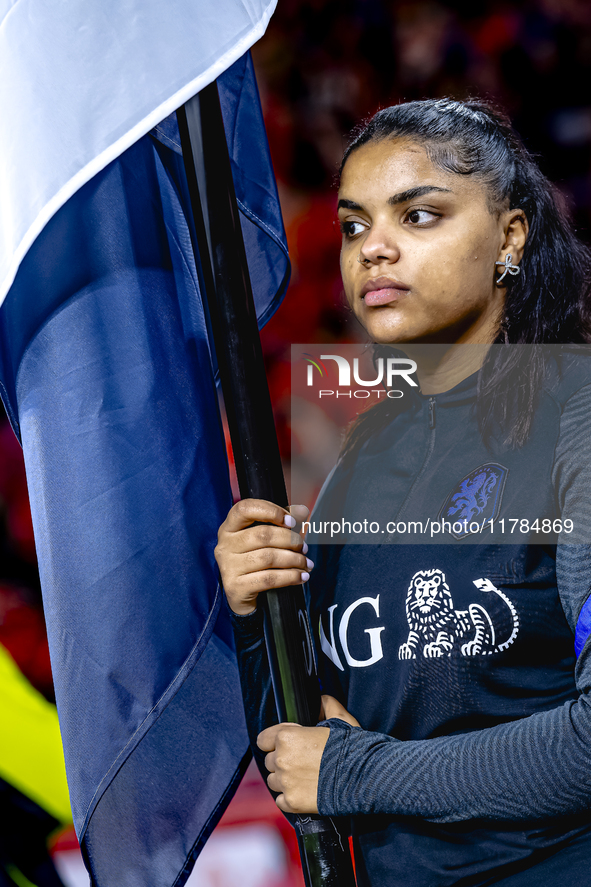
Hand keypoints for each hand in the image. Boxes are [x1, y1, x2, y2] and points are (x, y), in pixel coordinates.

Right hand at [215, 499, 310, 614]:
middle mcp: (225, 545)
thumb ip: (279, 522)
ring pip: (268, 558)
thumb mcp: (262, 539)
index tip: (292, 522)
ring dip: (294, 560)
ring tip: (306, 564)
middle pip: (262, 535)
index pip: (245, 509)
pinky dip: (290, 577)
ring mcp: (228, 567)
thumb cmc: (254, 562)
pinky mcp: (236, 587)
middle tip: (304, 548)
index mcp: (229, 528)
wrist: (241, 596)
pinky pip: (269, 579)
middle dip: (290, 540)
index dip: (271, 511)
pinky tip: (301, 577)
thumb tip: (301, 510)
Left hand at [257, 695, 359, 813]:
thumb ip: (326, 706)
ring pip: (274, 782)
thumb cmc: (351, 748)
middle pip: (270, 762)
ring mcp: (286, 783)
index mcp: (287, 737)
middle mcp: (282, 759)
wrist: (363, 778)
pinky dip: (290, 798)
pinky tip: (305, 792)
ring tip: (304, 778)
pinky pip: (281, 801)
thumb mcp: (341, 719)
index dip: (274, 741)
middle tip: (302, 762)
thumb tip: (321, 699)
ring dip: (285, 780)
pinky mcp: (292, 803)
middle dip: (283, 761)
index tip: (286, 745)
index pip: (263, 740)